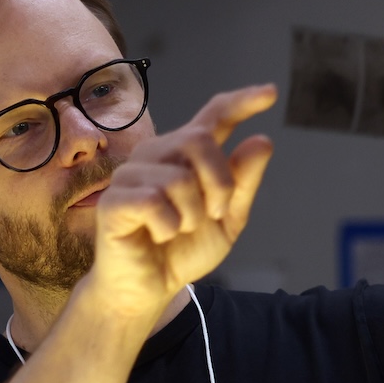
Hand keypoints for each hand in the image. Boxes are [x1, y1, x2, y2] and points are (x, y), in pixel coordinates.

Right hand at [88, 85, 275, 314]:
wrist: (150, 289)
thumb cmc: (182, 251)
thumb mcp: (227, 219)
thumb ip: (242, 182)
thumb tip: (262, 141)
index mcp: (185, 157)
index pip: (214, 116)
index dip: (241, 102)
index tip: (270, 93)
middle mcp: (156, 156)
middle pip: (198, 139)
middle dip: (218, 181)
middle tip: (215, 213)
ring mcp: (131, 176)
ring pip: (178, 177)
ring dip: (192, 214)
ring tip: (180, 230)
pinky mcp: (114, 201)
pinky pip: (154, 201)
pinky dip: (169, 227)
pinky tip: (161, 236)